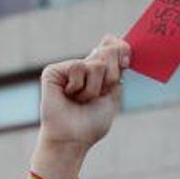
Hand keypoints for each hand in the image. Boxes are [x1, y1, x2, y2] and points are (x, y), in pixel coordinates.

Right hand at [34, 35, 130, 163]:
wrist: (72, 139)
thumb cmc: (90, 123)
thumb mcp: (112, 94)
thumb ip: (116, 69)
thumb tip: (113, 40)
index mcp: (99, 71)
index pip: (114, 46)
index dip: (122, 50)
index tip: (126, 63)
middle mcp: (84, 66)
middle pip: (109, 50)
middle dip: (111, 76)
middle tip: (99, 94)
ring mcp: (68, 68)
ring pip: (95, 64)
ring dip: (93, 88)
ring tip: (80, 100)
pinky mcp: (53, 72)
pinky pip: (77, 66)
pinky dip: (77, 86)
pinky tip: (68, 95)